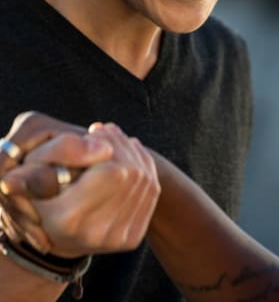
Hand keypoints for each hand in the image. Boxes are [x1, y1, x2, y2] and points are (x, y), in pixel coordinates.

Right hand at [0, 115, 160, 257]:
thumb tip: (102, 146)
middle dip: (121, 145)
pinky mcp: (132, 239)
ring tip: (112, 140)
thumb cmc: (40, 185)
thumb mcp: (35, 163)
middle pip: (131, 174)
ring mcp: (116, 240)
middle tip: (104, 130)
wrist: (51, 226)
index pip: (112, 172)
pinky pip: (152, 191)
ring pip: (145, 180)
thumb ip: (62, 150)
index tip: (94, 130)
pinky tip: (125, 154)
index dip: (109, 143)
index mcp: (67, 219)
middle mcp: (94, 235)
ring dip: (131, 152)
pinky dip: (142, 166)